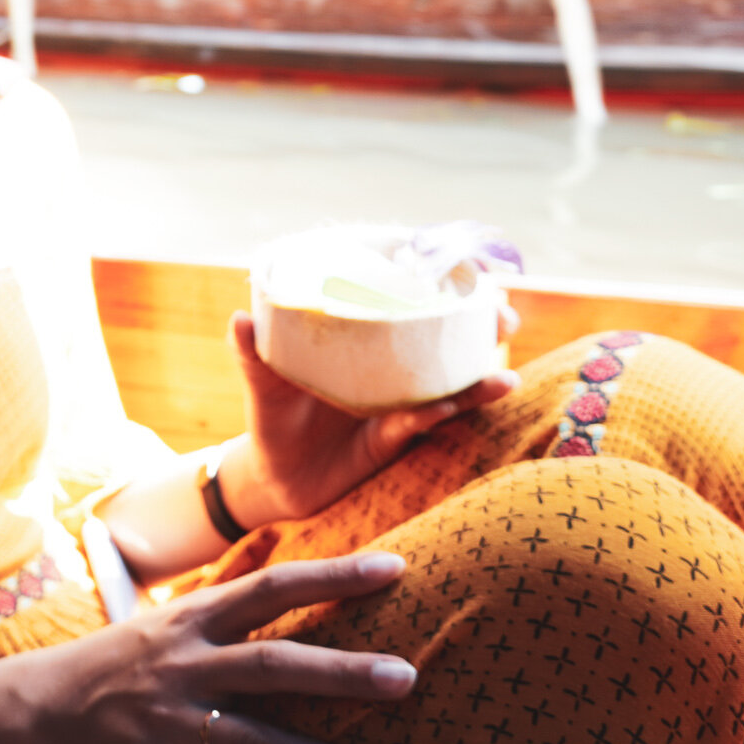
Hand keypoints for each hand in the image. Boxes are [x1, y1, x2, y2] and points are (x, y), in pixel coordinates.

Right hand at [10, 552, 413, 743]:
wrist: (36, 715)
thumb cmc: (117, 665)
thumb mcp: (168, 620)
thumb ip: (227, 598)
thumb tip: (280, 550)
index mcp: (191, 620)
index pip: (272, 587)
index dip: (333, 574)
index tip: (395, 568)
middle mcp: (183, 666)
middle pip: (273, 666)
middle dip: (342, 673)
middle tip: (407, 677)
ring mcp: (171, 724)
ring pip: (258, 743)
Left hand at [221, 311, 517, 527]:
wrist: (272, 476)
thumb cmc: (271, 417)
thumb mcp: (262, 383)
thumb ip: (252, 353)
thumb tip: (240, 318)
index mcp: (362, 341)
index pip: (407, 303)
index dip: (441, 284)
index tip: (472, 268)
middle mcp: (388, 367)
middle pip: (445, 338)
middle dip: (479, 325)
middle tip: (501, 314)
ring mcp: (397, 402)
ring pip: (448, 384)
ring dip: (477, 380)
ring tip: (504, 376)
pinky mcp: (393, 438)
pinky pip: (422, 423)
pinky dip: (439, 415)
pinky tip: (453, 407)